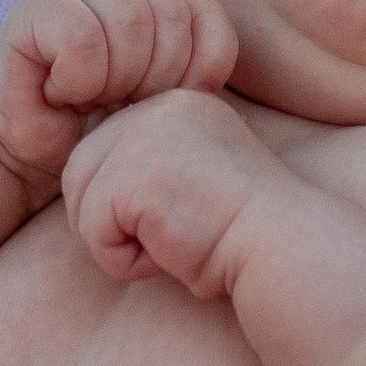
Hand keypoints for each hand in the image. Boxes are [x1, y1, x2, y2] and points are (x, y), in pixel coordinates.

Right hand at [0, 0, 235, 195]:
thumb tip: (208, 84)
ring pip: (130, 20)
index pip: (208, 16)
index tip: (165, 105)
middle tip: (120, 107)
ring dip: (115, 78)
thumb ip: (189, 82)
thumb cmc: (90, 131)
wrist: (19, 146)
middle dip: (154, 78)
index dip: (199, 68)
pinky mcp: (38, 4)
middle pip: (171, 15)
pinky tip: (61, 92)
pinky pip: (83, 36)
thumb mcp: (154, 111)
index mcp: (158, 6)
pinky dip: (79, 78)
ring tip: (91, 99)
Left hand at [61, 85, 266, 292]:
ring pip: (81, 201)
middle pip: (80, 169)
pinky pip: (93, 230)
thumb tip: (90, 191)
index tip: (178, 221)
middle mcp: (158, 108)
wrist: (285, 248)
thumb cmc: (246, 234)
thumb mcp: (195, 181)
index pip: (107, 149)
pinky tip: (170, 254)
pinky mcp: (133, 174)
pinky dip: (123, 261)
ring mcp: (144, 135)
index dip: (125, 202)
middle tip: (165, 241)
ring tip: (172, 245)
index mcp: (178, 104)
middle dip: (108, 220)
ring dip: (116, 242)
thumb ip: (153, 168)